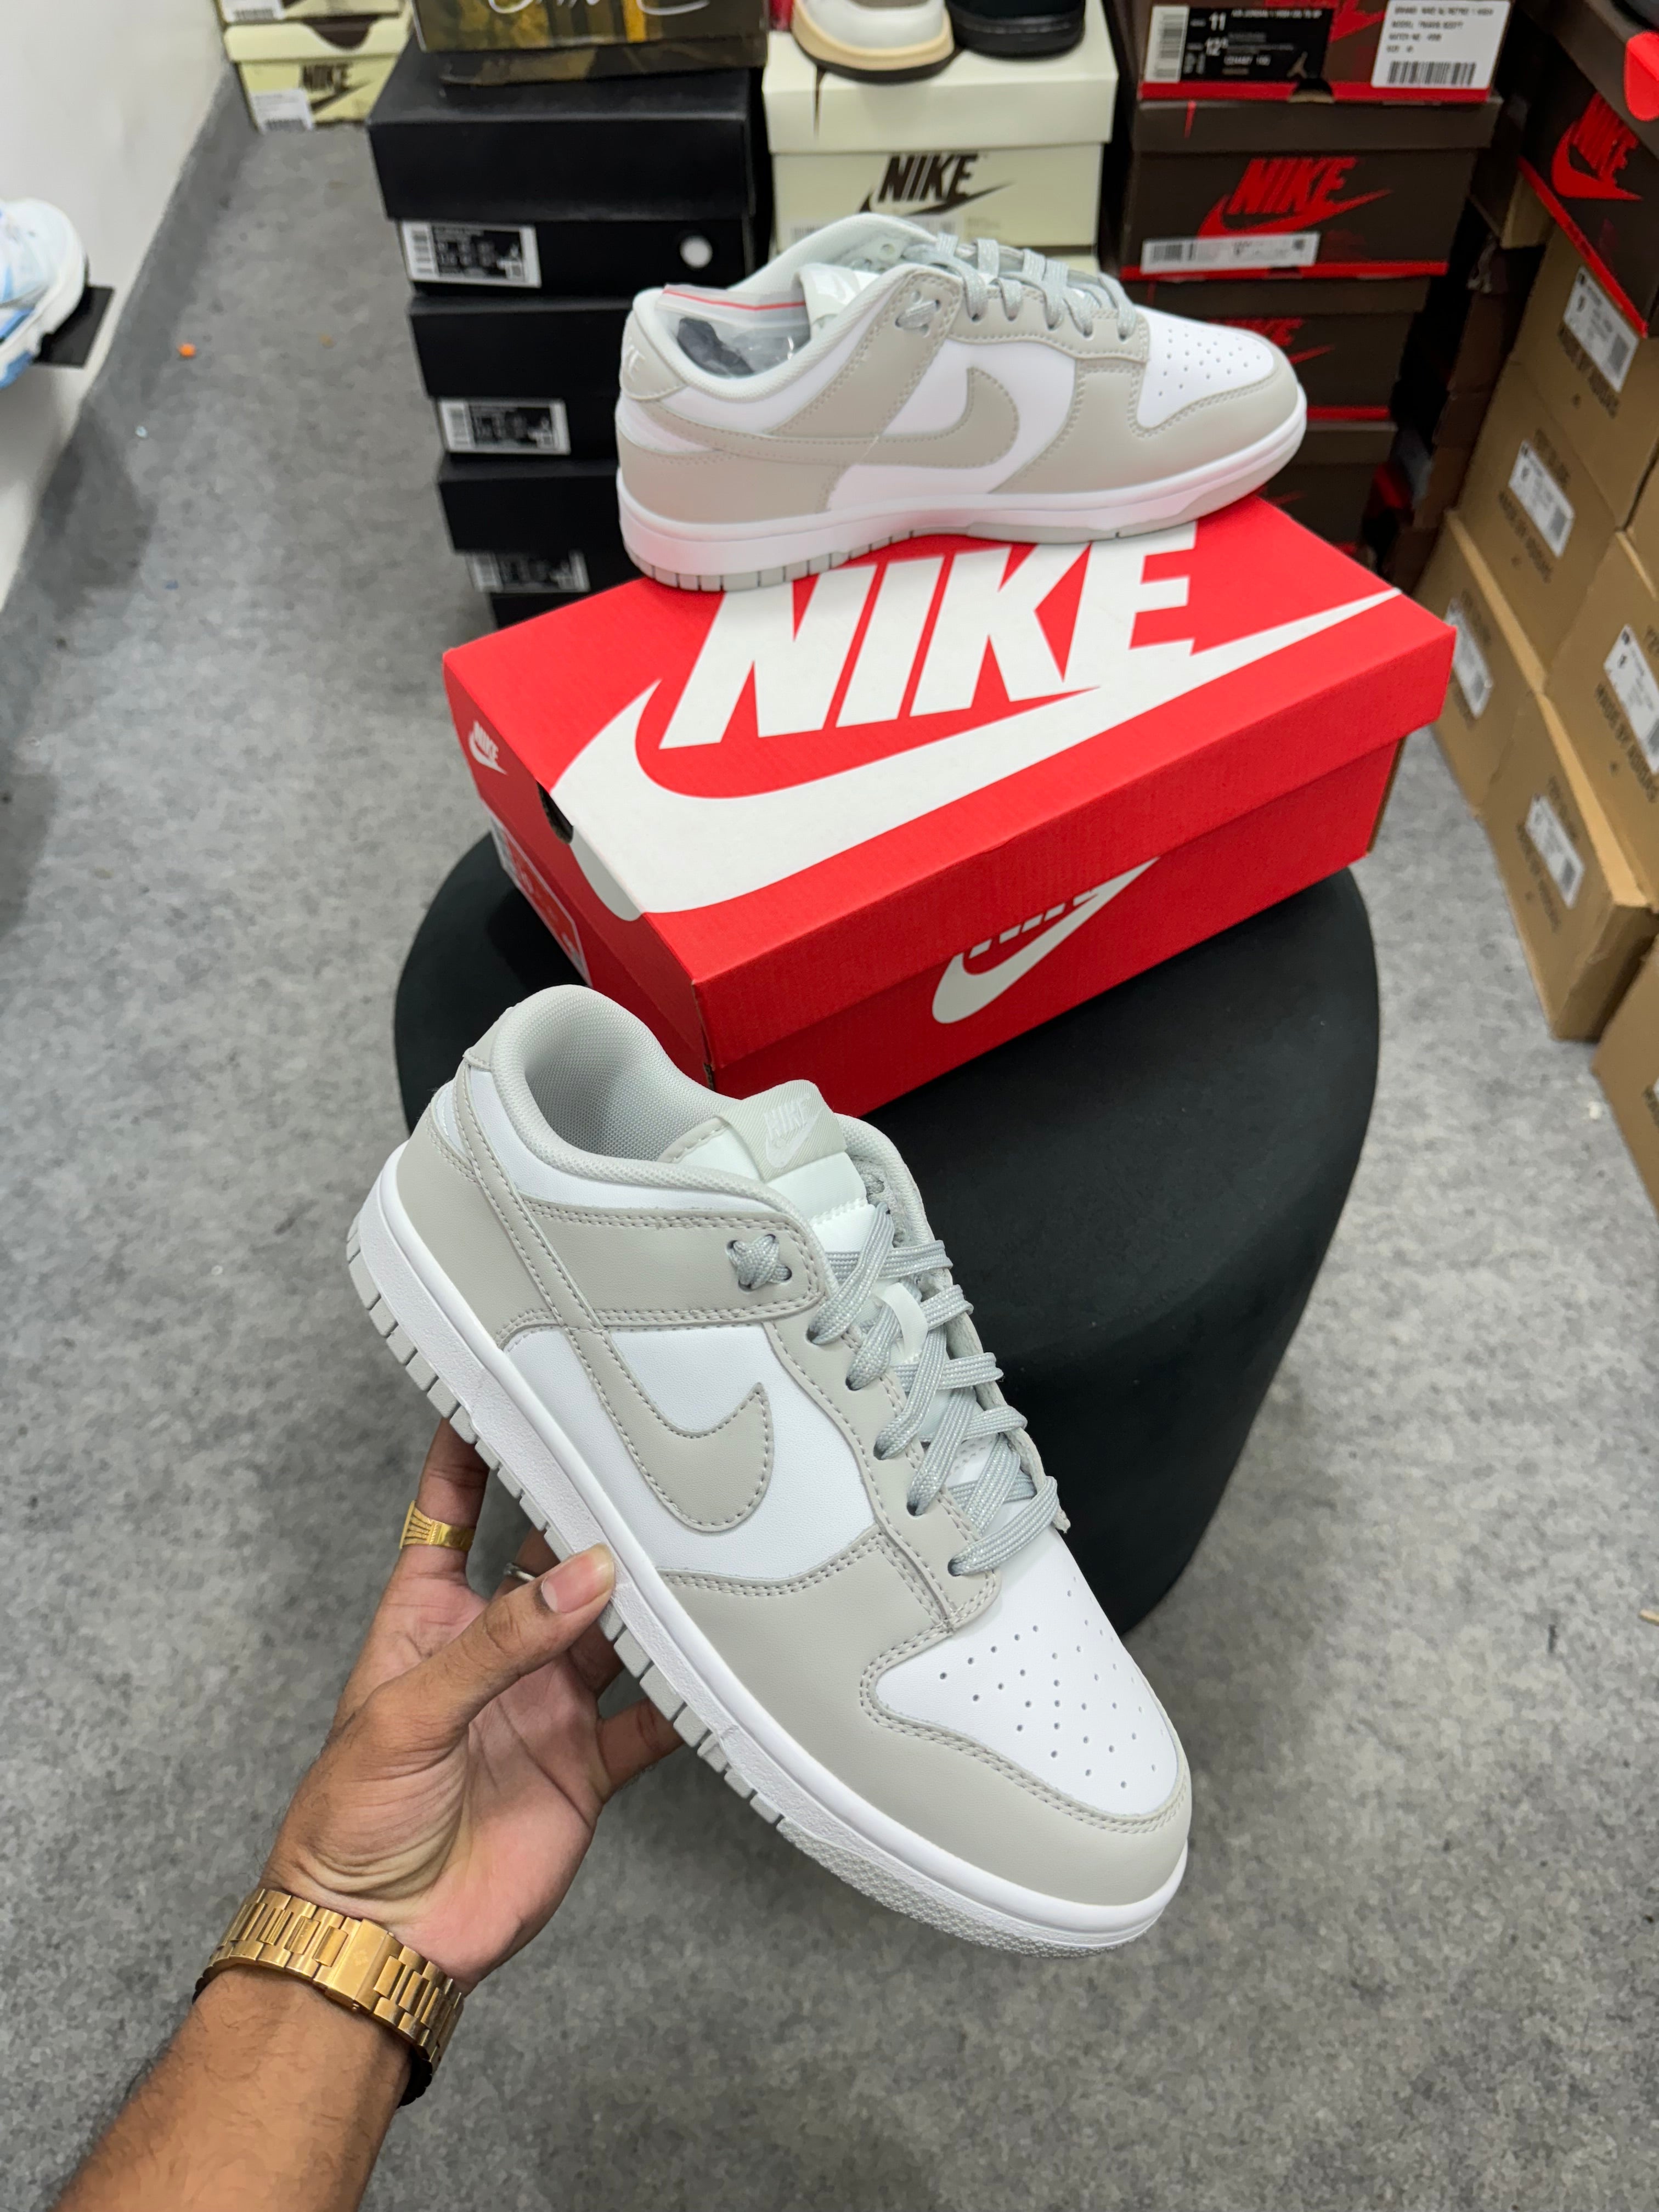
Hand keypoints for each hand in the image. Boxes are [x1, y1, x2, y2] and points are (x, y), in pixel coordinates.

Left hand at [264, 1422, 680, 1989]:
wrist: (380, 1943)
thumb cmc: (351, 1822)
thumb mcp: (407, 1714)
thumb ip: (500, 1643)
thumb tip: (586, 1577)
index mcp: (428, 1617)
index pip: (452, 1508)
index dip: (476, 1447)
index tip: (512, 1379)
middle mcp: (495, 1647)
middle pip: (553, 1555)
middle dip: (592, 1508)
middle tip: (645, 1452)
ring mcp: (545, 1704)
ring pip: (613, 1627)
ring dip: (651, 1593)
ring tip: (702, 1541)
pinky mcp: (586, 1765)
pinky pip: (652, 1718)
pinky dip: (691, 1695)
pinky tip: (726, 1665)